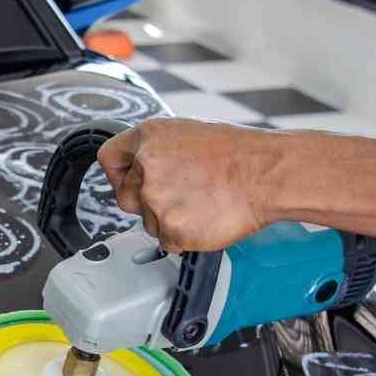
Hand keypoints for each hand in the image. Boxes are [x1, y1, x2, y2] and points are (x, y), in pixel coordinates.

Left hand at [97, 118, 278, 251]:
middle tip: (179, 196)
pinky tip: (205, 217)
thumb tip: (141, 167)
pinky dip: (185, 236)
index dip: (118, 173)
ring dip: (170, 219)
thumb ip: (157, 151)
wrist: (267, 174)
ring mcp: (156, 199)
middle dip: (146, 202)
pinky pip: (167, 241)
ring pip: (148, 222)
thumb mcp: (189, 134)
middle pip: (125, 197)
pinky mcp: (170, 228)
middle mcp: (146, 166)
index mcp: (149, 137)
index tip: (127, 180)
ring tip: (201, 202)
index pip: (109, 158)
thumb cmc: (239, 153)